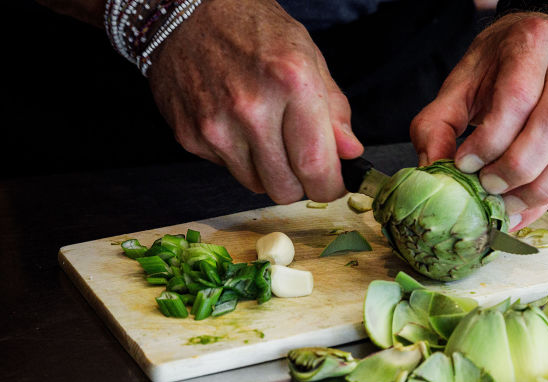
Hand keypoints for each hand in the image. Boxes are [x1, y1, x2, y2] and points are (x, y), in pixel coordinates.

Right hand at [147, 0, 363, 203]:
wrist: (188, 10)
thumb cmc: (253, 30)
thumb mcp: (308, 57)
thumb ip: (334, 110)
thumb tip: (350, 153)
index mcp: (291, 82)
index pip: (316, 167)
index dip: (330, 187)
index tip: (333, 186)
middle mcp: (251, 108)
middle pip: (286, 189)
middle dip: (301, 184)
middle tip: (301, 163)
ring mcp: (216, 125)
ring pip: (257, 186)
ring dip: (269, 172)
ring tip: (266, 135)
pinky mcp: (191, 136)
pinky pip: (228, 170)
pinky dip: (239, 158)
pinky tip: (237, 126)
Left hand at [410, 13, 547, 229]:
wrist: (544, 47)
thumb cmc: (500, 68)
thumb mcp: (460, 86)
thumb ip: (437, 125)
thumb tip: (434, 170)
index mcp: (533, 43)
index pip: (517, 98)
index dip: (491, 140)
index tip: (465, 163)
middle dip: (516, 167)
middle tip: (488, 186)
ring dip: (539, 188)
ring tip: (507, 202)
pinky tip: (525, 202)